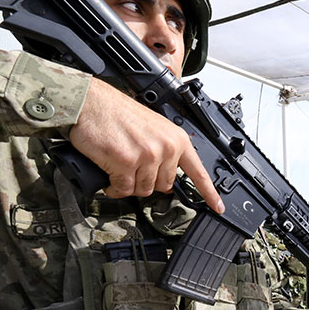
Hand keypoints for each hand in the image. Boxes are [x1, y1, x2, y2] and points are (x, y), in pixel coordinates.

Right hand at [68, 78, 223, 212]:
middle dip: (146, 181)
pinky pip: (123, 190)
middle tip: (132, 167)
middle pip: (164, 186)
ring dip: (128, 184)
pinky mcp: (126, 162)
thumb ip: (165, 149)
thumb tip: (166, 175)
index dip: (209, 193)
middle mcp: (166, 147)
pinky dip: (114, 188)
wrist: (90, 102)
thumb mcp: (154, 127)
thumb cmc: (116, 113)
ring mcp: (148, 155)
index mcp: (177, 139)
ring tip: (119, 167)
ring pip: (143, 190)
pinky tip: (109, 176)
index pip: (198, 172)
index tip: (217, 207)